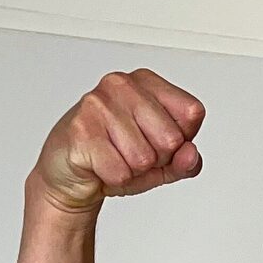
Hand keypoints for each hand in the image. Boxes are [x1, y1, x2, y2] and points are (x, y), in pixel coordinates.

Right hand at [31, 68, 205, 213]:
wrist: (70, 175)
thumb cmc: (117, 159)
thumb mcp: (162, 163)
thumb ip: (185, 161)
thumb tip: (190, 154)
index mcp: (147, 83)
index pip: (192, 112)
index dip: (181, 139)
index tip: (156, 139)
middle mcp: (122, 85)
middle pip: (171, 138)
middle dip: (156, 159)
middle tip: (131, 153)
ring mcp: (98, 104)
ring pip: (144, 158)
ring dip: (132, 170)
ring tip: (114, 158)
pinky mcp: (81, 129)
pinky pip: (120, 171)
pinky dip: (115, 179)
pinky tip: (100, 166)